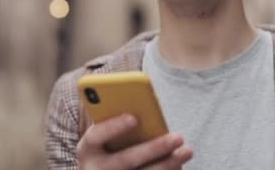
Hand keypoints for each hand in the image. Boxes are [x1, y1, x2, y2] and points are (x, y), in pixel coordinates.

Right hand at [77, 114, 192, 169]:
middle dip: (154, 148)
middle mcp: (95, 169)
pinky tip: (179, 165)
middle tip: (178, 136)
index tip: (134, 117)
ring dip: (168, 164)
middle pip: (126, 160)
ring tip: (187, 150)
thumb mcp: (104, 136)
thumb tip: (144, 110)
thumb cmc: (106, 147)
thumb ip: (116, 122)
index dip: (113, 126)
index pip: (96, 135)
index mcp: (87, 148)